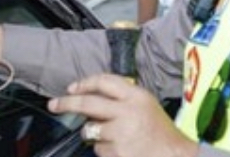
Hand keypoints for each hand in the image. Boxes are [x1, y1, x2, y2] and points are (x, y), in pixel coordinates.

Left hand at [48, 74, 197, 156]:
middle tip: (54, 104)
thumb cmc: (160, 131)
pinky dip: (105, 150)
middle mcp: (127, 112)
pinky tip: (121, 149)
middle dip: (67, 103)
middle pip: (88, 103)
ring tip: (115, 137)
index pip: (104, 82)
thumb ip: (122, 97)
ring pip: (91, 130)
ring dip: (95, 134)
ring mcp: (121, 133)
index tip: (72, 88)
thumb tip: (90, 96)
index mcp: (137, 96)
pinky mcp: (116, 152)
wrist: (175, 156)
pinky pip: (98, 149)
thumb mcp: (146, 104)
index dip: (85, 83)